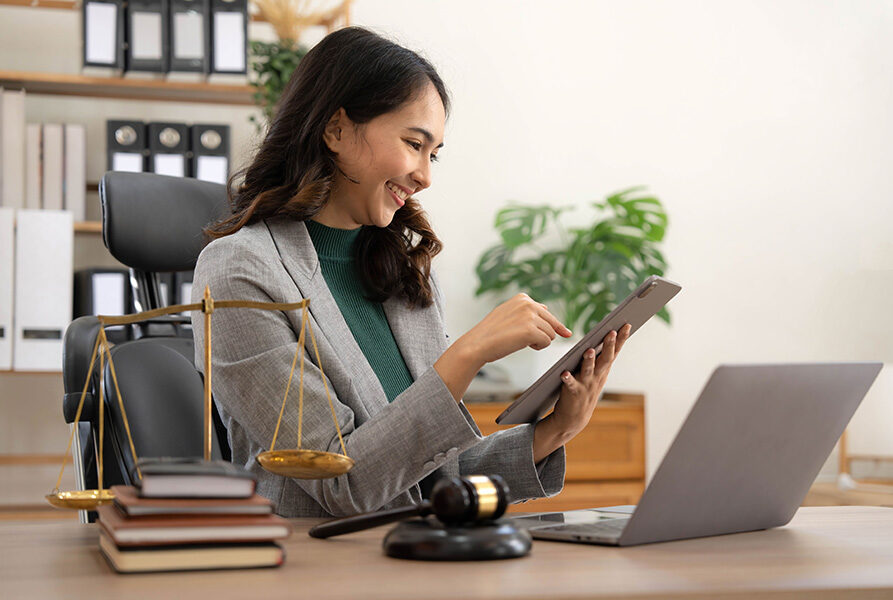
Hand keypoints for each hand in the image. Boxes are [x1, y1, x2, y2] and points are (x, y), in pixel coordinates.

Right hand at [433, 293, 570, 402]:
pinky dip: (538, 347)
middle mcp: (527, 304)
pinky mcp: (530, 330)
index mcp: (522, 298)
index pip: (546, 312)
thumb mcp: (508, 313)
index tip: (566, 333)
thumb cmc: (490, 332)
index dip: (555, 326)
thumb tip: (546, 308)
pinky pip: (546, 342)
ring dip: (539, 341)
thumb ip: (527, 310)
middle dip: (544, 334)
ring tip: (519, 341)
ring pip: (551, 334)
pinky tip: (523, 345)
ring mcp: (529, 316)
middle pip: (552, 323)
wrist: (477, 344)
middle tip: (527, 340)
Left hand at [533, 323, 631, 462]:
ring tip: (589, 350)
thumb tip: (605, 336)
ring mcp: (586, 385)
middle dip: (609, 346)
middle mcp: (597, 377)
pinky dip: (568, 379)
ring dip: (589, 360)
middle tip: (612, 332)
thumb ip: (599, 357)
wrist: (574, 418)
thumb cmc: (584, 390)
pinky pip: (570, 384)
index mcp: (603, 370)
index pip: (614, 352)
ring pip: (588, 370)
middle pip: (604, 359)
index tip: (627, 324)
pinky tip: (564, 373)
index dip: (621, 339)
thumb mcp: (596, 374)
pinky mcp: (573, 393)